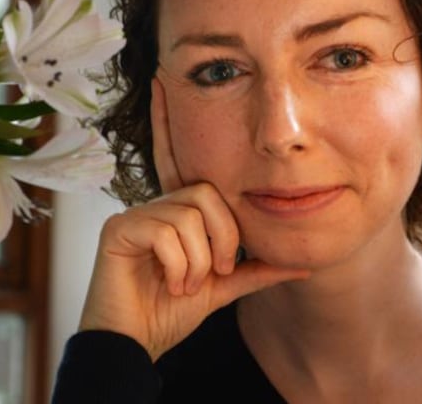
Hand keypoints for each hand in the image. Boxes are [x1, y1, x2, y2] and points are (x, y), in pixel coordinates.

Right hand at [78, 77, 309, 359]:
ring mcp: (135, 213)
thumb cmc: (169, 312)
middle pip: (208, 194)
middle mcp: (156, 204)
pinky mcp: (118, 228)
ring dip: (199, 262)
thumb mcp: (222, 288)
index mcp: (177, 212)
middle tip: (212, 274)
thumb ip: (255, 270)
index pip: (182, 162)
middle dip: (222, 240)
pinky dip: (179, 265)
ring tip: (185, 284)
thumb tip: (303, 264)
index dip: (170, 121)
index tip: (162, 78)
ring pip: (191, 216)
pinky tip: (168, 283)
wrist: (135, 342)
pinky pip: (167, 232)